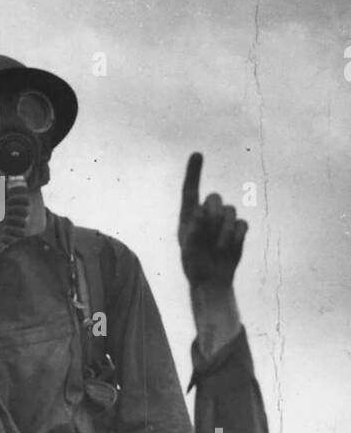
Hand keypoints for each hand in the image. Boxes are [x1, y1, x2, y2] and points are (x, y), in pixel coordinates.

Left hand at [178, 152, 247, 288]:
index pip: (190, 190)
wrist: (212, 279)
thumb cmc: (195, 264)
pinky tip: (229, 248)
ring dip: (225, 230)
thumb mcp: (189, 249)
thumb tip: (201, 210)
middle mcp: (206, 213)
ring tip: (219, 247)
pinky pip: (243, 223)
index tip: (197, 154)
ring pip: (231, 210)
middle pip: (215, 198)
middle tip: (210, 234)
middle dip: (215, 215)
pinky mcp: (238, 229)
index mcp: (189, 215)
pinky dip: (236, 236)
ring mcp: (223, 221)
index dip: (194, 172)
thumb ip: (194, 230)